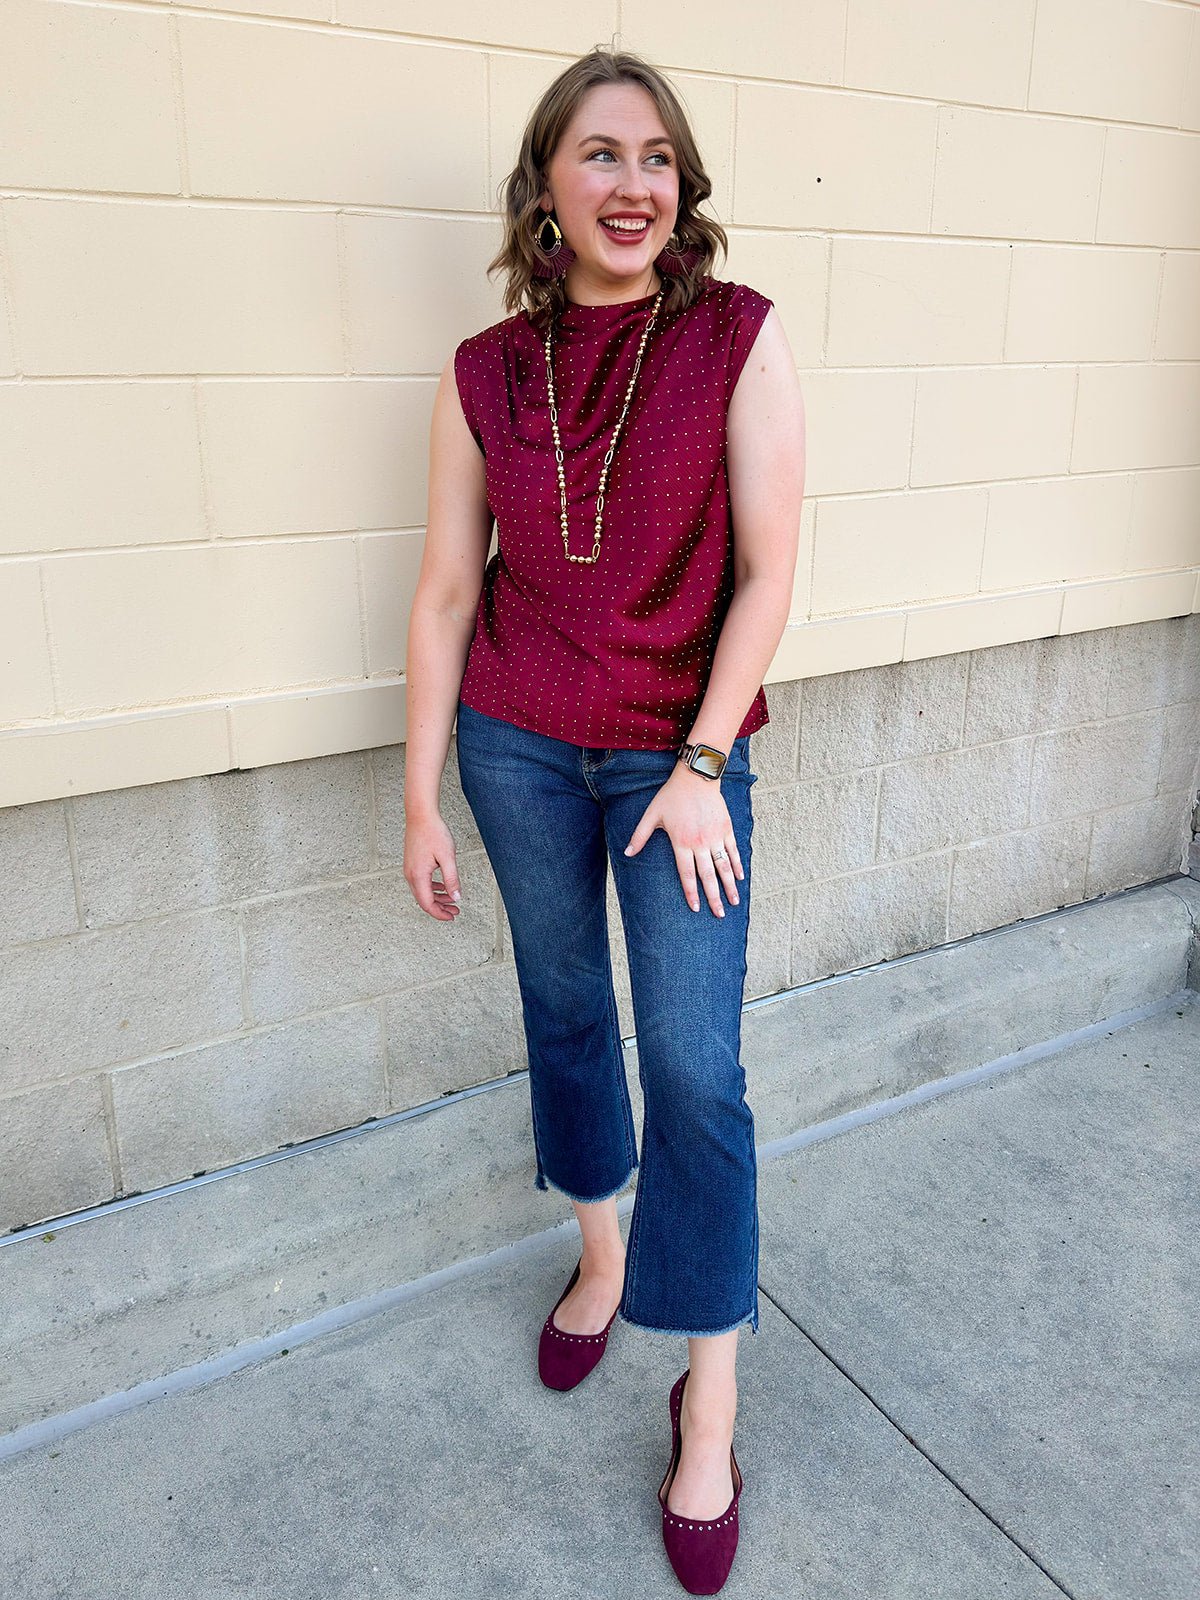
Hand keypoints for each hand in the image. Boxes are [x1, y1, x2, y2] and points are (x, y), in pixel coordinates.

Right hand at [404, 811, 462, 921]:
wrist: (420, 816)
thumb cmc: (433, 832)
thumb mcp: (448, 857)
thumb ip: (452, 879)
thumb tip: (456, 897)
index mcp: (418, 876)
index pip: (427, 904)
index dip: (440, 914)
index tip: (452, 917)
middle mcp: (411, 875)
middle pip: (424, 901)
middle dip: (440, 909)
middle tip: (455, 911)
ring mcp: (410, 869)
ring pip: (422, 892)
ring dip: (437, 899)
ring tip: (452, 900)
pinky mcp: (412, 864)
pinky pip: (421, 883)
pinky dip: (432, 889)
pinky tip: (442, 887)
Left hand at [623, 763, 744, 915]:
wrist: (696, 778)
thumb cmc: (671, 796)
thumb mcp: (652, 815)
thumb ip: (639, 836)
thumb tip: (627, 854)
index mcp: (682, 843)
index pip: (687, 874)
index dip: (692, 893)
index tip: (696, 908)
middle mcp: (700, 843)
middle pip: (708, 876)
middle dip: (714, 897)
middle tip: (718, 915)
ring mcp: (715, 837)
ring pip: (724, 866)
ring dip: (729, 886)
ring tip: (733, 902)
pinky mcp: (726, 829)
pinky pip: (733, 851)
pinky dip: (737, 866)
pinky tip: (740, 878)